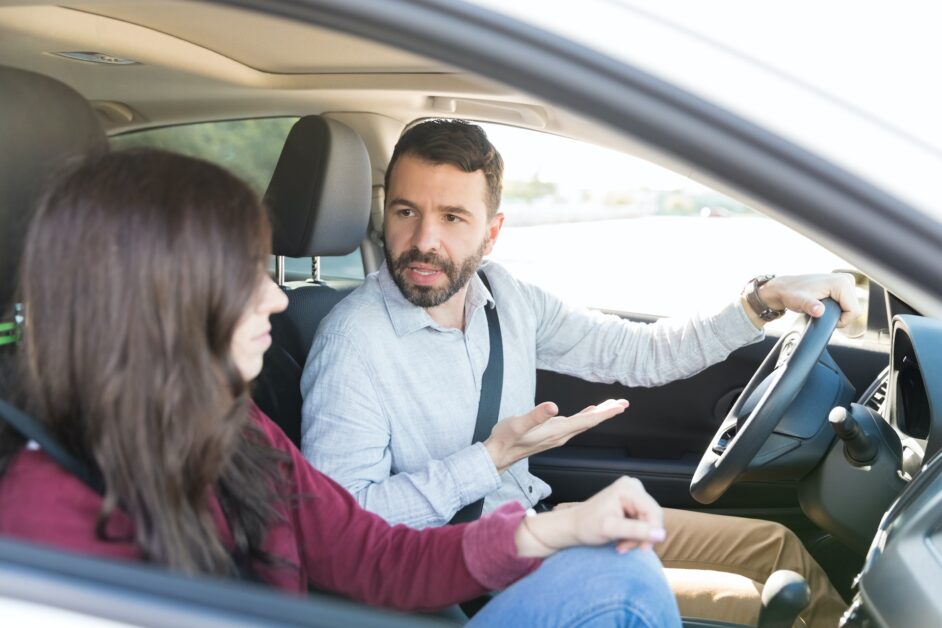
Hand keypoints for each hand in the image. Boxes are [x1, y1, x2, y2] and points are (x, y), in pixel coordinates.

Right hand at [484, 399, 627, 472]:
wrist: (498, 455)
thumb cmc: (506, 439)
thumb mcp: (518, 424)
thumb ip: (536, 416)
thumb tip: (553, 407)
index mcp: (556, 431)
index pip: (586, 421)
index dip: (604, 413)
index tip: (620, 406)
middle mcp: (560, 435)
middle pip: (589, 422)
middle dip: (607, 412)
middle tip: (623, 403)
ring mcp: (557, 435)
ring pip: (584, 423)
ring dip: (599, 414)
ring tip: (612, 405)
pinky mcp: (552, 434)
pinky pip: (575, 424)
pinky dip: (586, 416)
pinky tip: (589, 413)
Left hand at [514, 476, 664, 557]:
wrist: (573, 526)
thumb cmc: (586, 526)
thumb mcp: (611, 529)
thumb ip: (636, 531)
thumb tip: (661, 535)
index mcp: (628, 488)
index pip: (654, 512)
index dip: (652, 533)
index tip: (642, 550)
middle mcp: (633, 486)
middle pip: (652, 517)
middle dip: (641, 536)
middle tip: (624, 548)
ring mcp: (632, 493)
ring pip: (648, 521)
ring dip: (637, 537)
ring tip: (621, 545)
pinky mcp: (631, 502)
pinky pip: (642, 521)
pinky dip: (634, 534)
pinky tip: (621, 539)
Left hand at [746, 273, 860, 327]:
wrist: (786, 288)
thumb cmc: (791, 294)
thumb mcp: (799, 302)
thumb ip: (810, 306)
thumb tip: (819, 311)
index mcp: (842, 283)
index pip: (854, 312)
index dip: (841, 321)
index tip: (824, 317)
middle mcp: (847, 280)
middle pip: (854, 310)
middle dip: (839, 316)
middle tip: (820, 311)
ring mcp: (846, 282)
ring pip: (851, 308)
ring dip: (838, 312)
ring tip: (821, 307)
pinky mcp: (844, 285)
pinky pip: (847, 304)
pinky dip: (837, 308)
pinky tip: (825, 304)